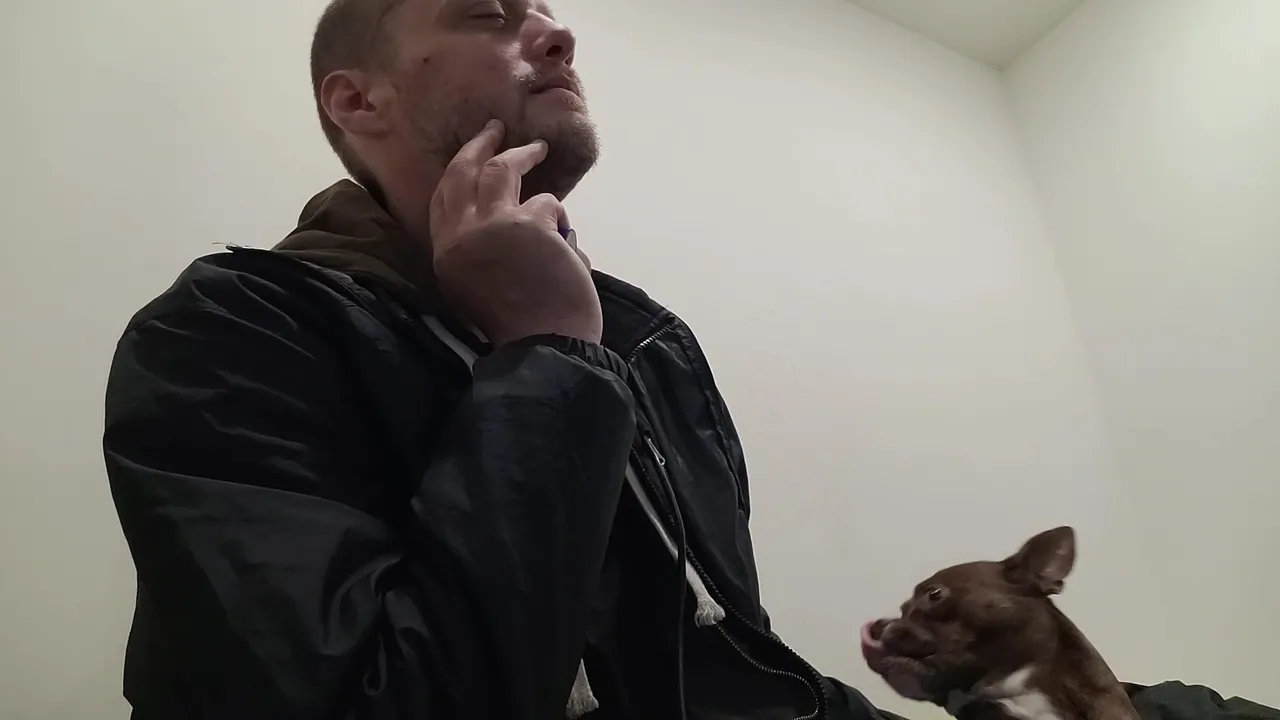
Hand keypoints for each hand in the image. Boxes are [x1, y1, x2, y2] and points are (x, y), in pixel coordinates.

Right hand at [429, 120, 600, 346]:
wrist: (544, 345)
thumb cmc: (518, 324)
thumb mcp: (477, 287)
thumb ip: (481, 249)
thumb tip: (510, 216)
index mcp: (446, 253)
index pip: (442, 197)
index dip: (458, 170)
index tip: (472, 152)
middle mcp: (461, 233)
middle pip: (465, 172)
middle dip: (481, 144)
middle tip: (495, 128)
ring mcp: (494, 225)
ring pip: (503, 170)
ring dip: (523, 155)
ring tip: (538, 149)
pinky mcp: (529, 224)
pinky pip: (548, 204)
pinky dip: (558, 218)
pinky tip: (564, 240)